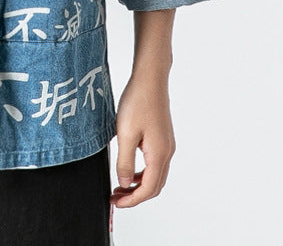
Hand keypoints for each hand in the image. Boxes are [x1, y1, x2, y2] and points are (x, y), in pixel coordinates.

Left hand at [110, 72, 175, 207]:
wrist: (150, 80)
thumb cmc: (138, 102)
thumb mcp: (125, 134)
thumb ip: (124, 161)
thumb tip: (124, 183)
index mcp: (159, 154)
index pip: (148, 189)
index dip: (132, 200)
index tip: (116, 203)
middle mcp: (167, 152)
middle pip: (154, 186)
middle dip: (135, 195)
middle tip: (116, 197)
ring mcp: (167, 145)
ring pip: (155, 175)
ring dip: (138, 184)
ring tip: (119, 185)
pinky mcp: (163, 137)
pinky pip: (155, 163)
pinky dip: (142, 171)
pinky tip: (129, 167)